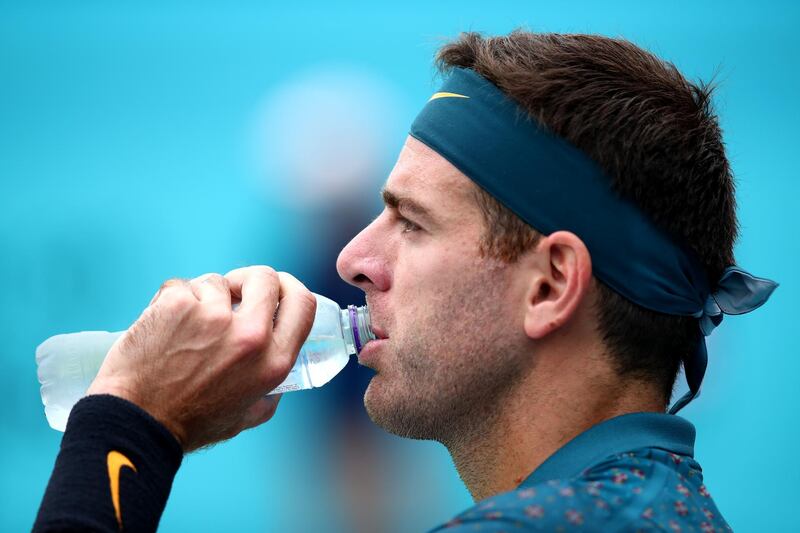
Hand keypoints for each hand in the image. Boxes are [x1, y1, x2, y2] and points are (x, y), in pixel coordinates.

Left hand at [86, 266, 315, 451]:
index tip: (277, 287)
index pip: (302, 302)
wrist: (136, 422)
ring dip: (202, 297)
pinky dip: (171, 301)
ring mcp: (213, 317)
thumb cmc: (189, 424)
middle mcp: (251, 336)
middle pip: (265, 278)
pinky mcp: (178, 304)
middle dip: (247, 280)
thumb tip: (278, 381)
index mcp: (273, 362)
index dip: (290, 287)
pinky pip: (181, 286)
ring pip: (216, 281)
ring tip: (184, 328)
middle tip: (230, 294)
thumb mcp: (247, 416)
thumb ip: (270, 392)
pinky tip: (163, 326)